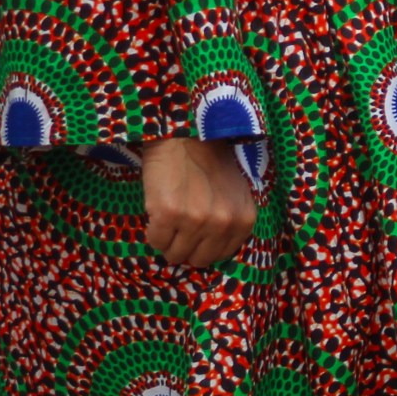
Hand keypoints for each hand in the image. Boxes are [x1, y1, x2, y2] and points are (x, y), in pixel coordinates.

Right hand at [142, 136, 258, 267]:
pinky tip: (159, 210)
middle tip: (180, 225)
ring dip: (168, 239)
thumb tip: (211, 252)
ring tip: (170, 215)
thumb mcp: (235, 193)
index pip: (219, 256)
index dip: (204, 245)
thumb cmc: (210, 162)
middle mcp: (223, 223)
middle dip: (186, 246)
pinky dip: (153, 230)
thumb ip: (230, 223)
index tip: (197, 230)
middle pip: (197, 260)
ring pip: (174, 254)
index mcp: (243, 220)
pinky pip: (155, 241)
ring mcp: (196, 220)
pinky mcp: (169, 215)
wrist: (185, 135)